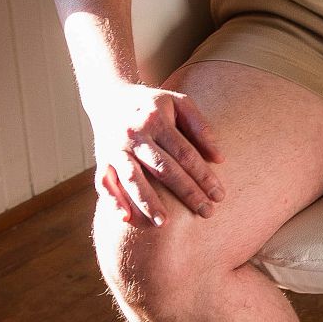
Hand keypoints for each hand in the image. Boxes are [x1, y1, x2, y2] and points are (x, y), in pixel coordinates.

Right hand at [91, 83, 224, 227]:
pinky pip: (105, 183)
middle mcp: (134, 135)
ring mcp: (116, 149)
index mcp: (155, 119)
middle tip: (207, 213)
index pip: (184, 152)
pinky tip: (126, 219)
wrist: (109, 98)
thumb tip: (219, 159)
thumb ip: (200, 126)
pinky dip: (113, 201)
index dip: (203, 175)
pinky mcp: (102, 161)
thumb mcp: (179, 103)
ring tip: (164, 224)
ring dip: (147, 202)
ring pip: (132, 178)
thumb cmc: (153, 105)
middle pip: (163, 168)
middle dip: (187, 192)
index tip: (219, 195)